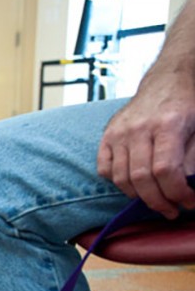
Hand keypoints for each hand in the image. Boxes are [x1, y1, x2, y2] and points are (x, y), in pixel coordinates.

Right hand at [97, 72, 194, 218]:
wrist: (169, 79)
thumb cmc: (188, 105)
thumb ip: (192, 158)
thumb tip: (186, 186)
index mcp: (168, 124)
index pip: (165, 170)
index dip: (177, 192)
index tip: (188, 202)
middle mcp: (139, 128)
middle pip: (142, 178)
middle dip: (158, 201)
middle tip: (171, 210)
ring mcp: (119, 132)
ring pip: (121, 178)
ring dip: (138, 196)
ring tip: (154, 199)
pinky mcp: (107, 135)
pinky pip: (105, 169)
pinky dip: (117, 182)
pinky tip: (135, 183)